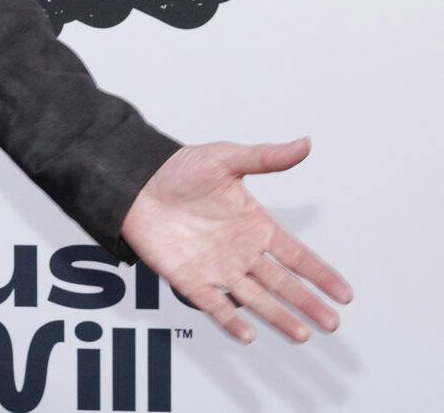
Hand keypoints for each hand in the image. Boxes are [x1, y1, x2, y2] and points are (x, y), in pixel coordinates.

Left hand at [120, 136, 352, 344]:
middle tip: (332, 323)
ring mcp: (216, 267)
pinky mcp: (188, 278)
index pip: (296, 255)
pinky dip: (229, 319)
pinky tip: (247, 334)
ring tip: (302, 335)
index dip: (320, 274)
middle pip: (282, 283)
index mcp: (254, 225)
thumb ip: (265, 157)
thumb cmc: (178, 170)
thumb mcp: (225, 159)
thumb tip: (303, 144)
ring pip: (255, 298)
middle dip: (307, 303)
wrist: (133, 181)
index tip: (345, 294)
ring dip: (277, 316)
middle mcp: (240, 251)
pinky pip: (213, 304)